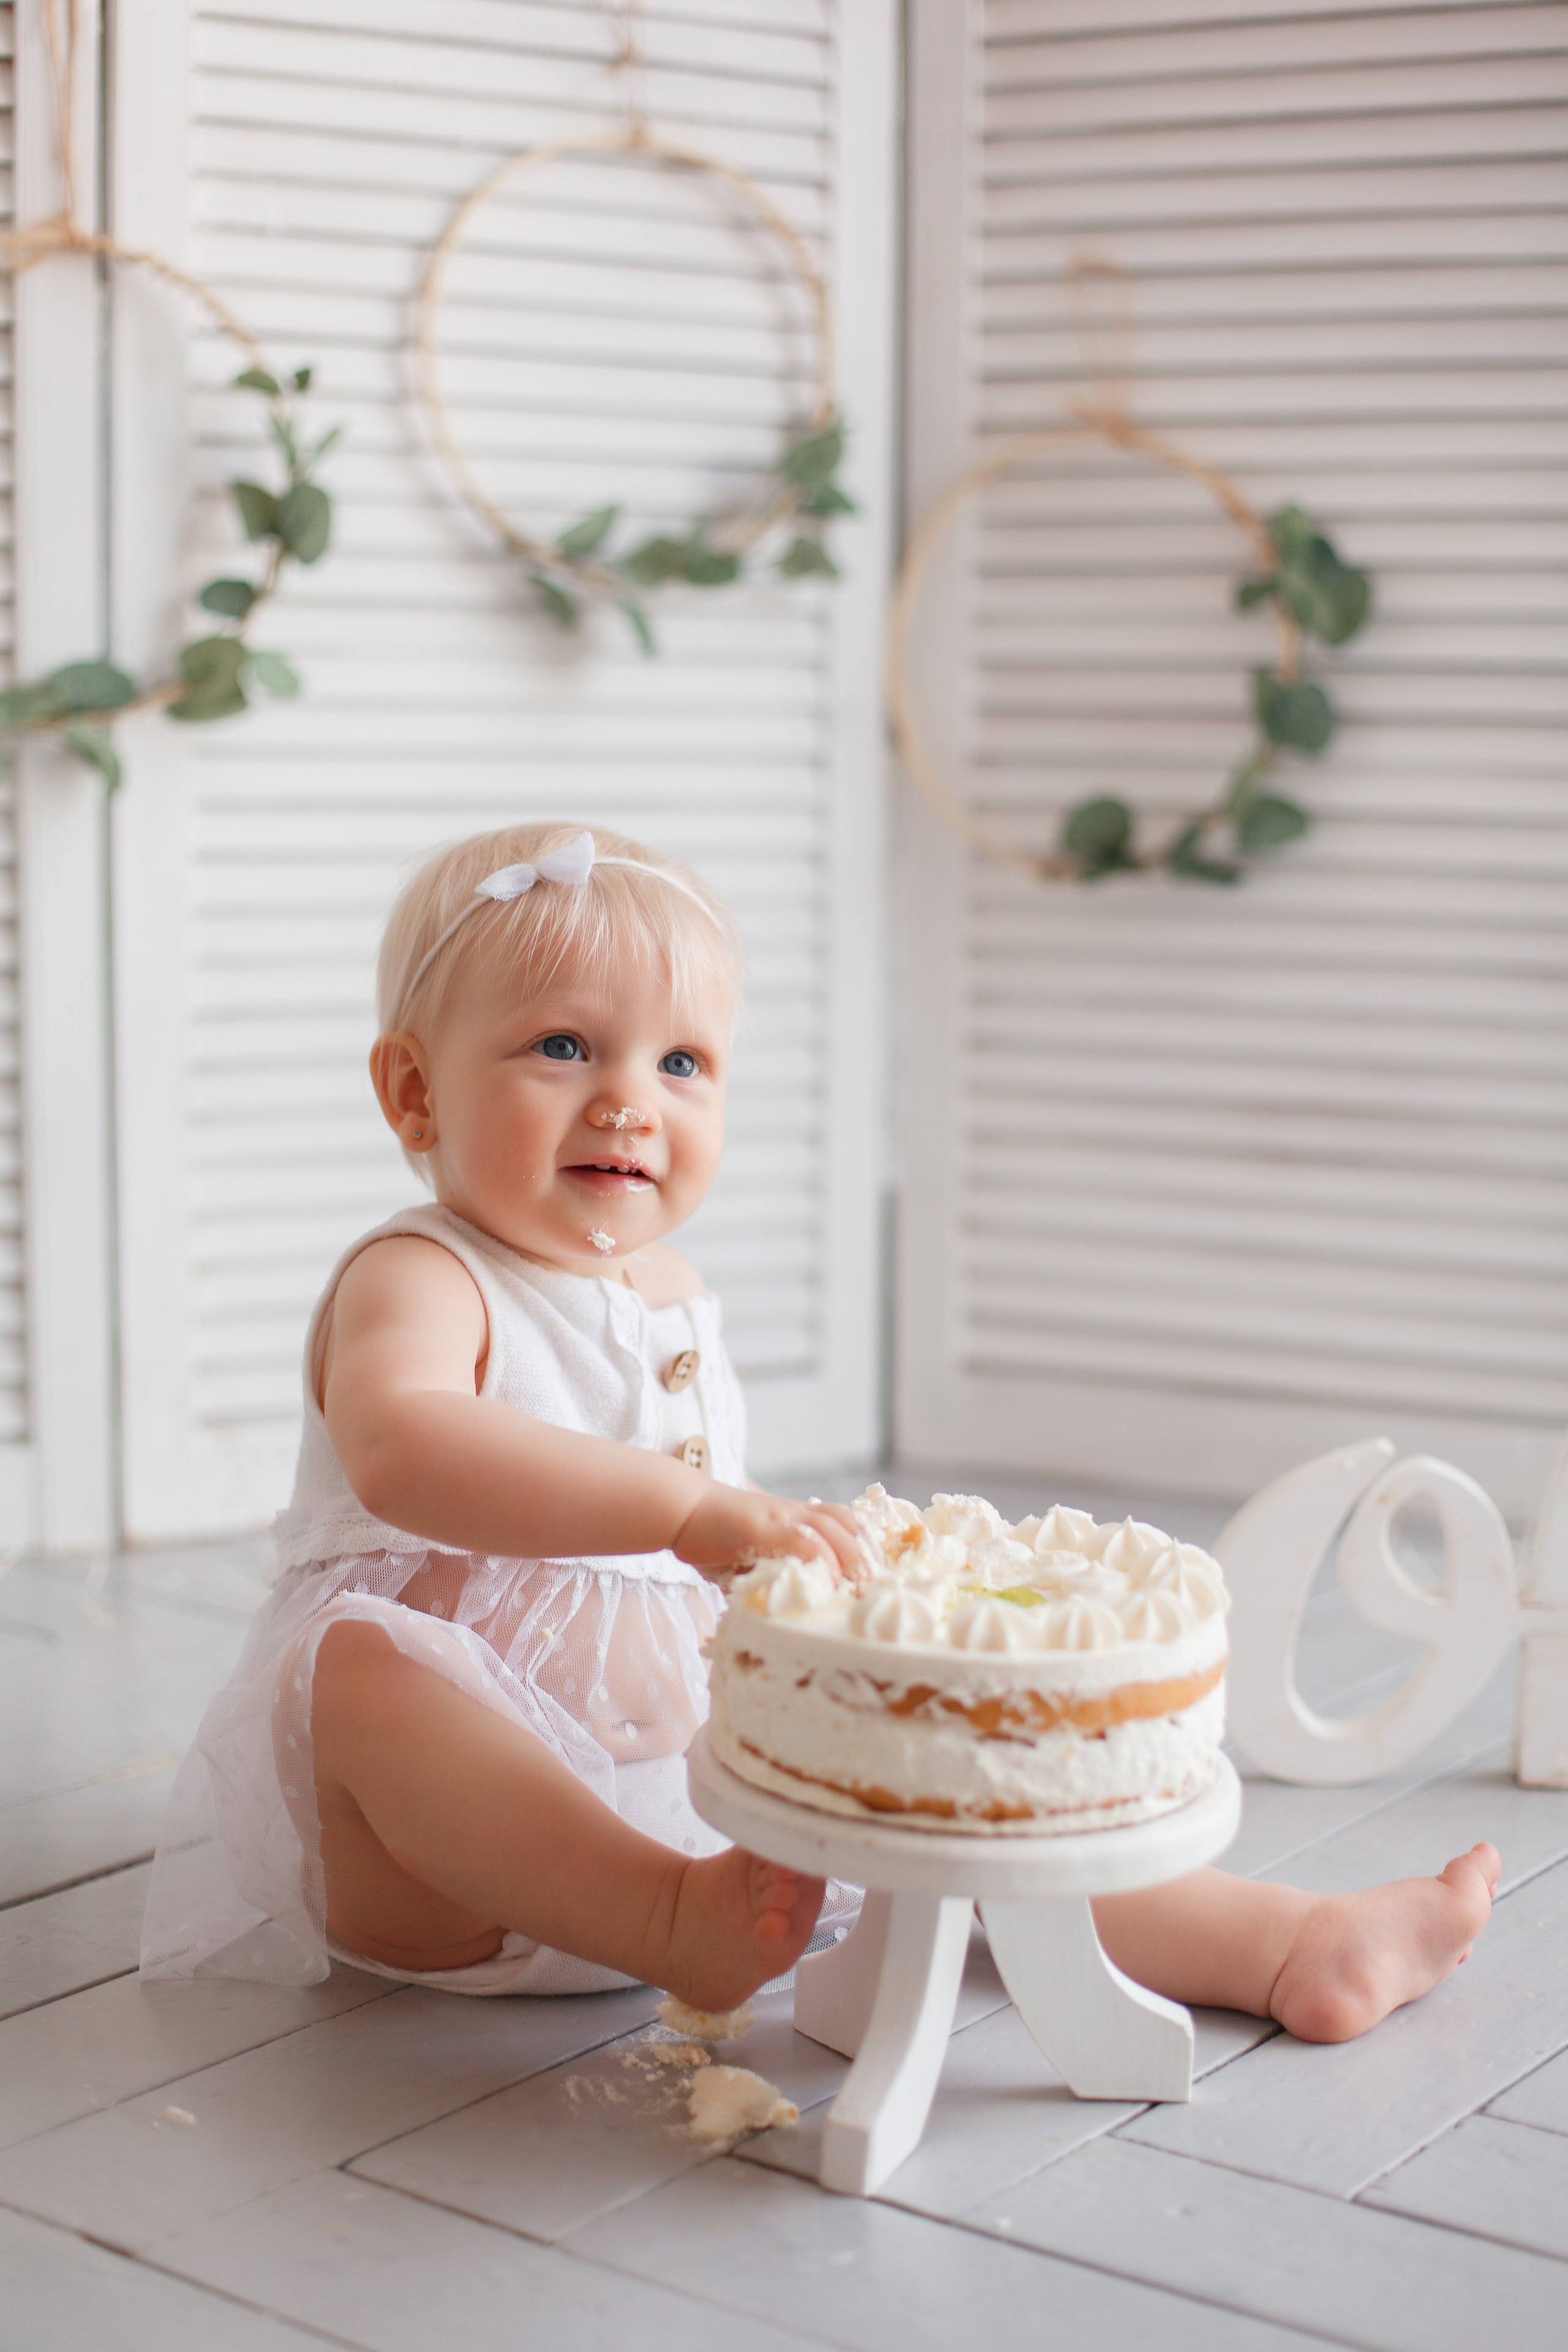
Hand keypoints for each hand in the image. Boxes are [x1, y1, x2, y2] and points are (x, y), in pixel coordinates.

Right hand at [673, 1484, 865, 1581]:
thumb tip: (782, 1611)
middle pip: (846, 1523)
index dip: (862, 1544)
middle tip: (875, 1585)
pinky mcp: (764, 1527)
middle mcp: (793, 1512)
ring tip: (861, 1584)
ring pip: (833, 1528)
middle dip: (866, 1553)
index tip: (873, 1573)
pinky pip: (803, 1539)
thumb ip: (768, 1574)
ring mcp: (780, 1516)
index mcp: (793, 1516)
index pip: (842, 1521)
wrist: (681, 1509)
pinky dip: (821, 1558)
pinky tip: (827, 1578)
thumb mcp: (748, 1556)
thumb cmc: (711, 1536)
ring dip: (852, 1556)